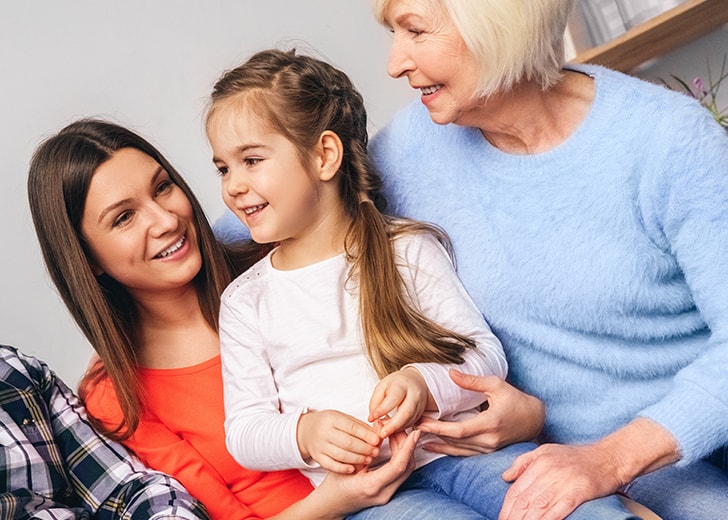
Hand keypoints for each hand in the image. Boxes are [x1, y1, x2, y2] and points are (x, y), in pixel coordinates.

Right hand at [297, 409, 380, 473]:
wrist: (306, 430)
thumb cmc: (330, 423)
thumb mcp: (342, 418)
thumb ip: (359, 426)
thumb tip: (377, 434)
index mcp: (332, 418)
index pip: (352, 427)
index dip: (366, 435)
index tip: (377, 440)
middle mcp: (324, 432)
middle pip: (347, 443)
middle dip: (364, 448)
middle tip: (375, 452)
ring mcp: (319, 446)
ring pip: (340, 455)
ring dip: (357, 459)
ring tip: (368, 459)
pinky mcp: (317, 457)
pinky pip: (330, 465)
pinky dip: (342, 468)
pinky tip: (353, 469)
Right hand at [312, 429, 420, 517]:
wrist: (332, 504)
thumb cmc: (335, 484)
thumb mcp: (347, 463)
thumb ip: (366, 448)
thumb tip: (380, 428)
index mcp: (372, 486)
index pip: (398, 466)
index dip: (408, 447)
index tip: (414, 433)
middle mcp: (383, 493)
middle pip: (407, 467)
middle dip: (407, 444)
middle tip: (399, 427)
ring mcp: (387, 494)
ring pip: (406, 469)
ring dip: (404, 449)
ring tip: (395, 432)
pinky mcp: (388, 491)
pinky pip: (400, 472)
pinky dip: (400, 456)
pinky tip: (393, 443)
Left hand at [368, 367, 432, 437]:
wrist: (413, 382)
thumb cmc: (395, 385)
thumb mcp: (381, 387)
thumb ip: (375, 402)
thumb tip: (372, 418)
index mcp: (402, 385)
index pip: (393, 399)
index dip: (382, 410)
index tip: (371, 418)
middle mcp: (414, 395)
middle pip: (406, 413)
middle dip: (393, 426)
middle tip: (382, 434)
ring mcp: (420, 405)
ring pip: (409, 421)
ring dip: (396, 429)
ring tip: (384, 431)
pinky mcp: (421, 414)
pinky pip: (411, 424)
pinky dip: (400, 429)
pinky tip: (391, 429)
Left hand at [417, 370, 543, 454]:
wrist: (534, 420)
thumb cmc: (516, 399)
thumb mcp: (496, 385)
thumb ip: (472, 381)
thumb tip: (451, 373)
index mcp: (491, 423)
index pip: (459, 430)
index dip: (438, 429)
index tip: (421, 422)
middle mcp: (489, 440)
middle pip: (455, 441)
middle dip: (432, 435)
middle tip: (412, 426)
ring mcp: (488, 448)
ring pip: (457, 450)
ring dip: (437, 443)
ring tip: (416, 436)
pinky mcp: (487, 451)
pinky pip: (463, 453)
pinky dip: (446, 449)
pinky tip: (432, 446)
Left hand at [497, 443, 625, 519]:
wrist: (609, 457)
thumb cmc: (577, 457)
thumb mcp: (546, 451)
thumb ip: (523, 463)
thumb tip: (505, 477)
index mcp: (539, 461)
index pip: (516, 489)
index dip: (507, 507)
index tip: (501, 518)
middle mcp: (549, 470)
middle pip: (525, 499)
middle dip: (514, 517)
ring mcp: (564, 481)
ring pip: (539, 506)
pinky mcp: (579, 491)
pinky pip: (560, 509)